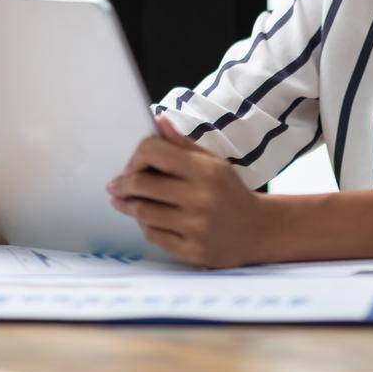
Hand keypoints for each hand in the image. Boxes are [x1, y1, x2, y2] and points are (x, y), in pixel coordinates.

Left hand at [106, 114, 273, 267]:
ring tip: (122, 201)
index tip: (132, 165)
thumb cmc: (229, 192)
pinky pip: (153, 235)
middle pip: (141, 184)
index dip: (135, 157)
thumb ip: (182, 144)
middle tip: (115, 185)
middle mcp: (200, 198)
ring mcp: (195, 227)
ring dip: (128, 205)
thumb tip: (157, 120)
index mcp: (205, 170)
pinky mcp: (191, 251)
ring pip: (142, 212)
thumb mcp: (213, 162)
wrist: (257, 231)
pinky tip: (145, 220)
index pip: (153, 152)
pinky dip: (144, 226)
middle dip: (123, 183)